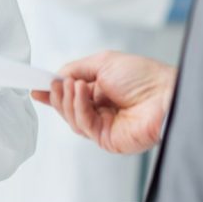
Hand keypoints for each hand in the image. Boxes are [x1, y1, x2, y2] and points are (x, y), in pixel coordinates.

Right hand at [31, 51, 175, 154]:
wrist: (165, 95)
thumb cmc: (143, 76)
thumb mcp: (103, 62)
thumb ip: (76, 69)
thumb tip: (57, 76)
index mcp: (101, 91)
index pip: (70, 94)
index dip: (53, 91)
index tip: (37, 86)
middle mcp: (101, 110)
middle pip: (67, 108)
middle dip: (58, 95)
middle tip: (53, 84)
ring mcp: (103, 126)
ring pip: (72, 118)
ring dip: (68, 100)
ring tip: (71, 84)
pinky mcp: (106, 139)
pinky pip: (84, 125)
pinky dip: (79, 107)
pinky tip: (82, 93)